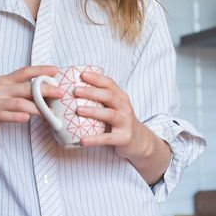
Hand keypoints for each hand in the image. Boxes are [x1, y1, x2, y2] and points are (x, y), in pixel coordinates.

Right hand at [0, 65, 63, 141]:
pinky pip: (4, 116)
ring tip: (51, 113)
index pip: (25, 72)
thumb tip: (45, 92)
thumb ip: (20, 91)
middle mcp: (0, 89)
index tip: (56, 70)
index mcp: (4, 81)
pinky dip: (16, 117)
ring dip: (37, 108)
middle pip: (26, 87)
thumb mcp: (3, 93)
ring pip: (19, 103)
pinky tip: (26, 119)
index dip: (41, 70)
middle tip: (61, 93)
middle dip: (45, 90)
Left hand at [74, 70, 170, 184]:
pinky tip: (83, 139)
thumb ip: (102, 99)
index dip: (96, 78)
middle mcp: (125, 108)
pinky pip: (107, 138)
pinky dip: (95, 139)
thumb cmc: (121, 121)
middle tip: (76, 90)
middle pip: (109, 96)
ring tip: (79, 110)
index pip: (110, 84)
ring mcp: (125, 123)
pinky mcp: (123, 138)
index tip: (82, 74)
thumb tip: (76, 89)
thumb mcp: (116, 107)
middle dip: (92, 92)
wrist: (139, 141)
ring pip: (110, 114)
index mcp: (121, 98)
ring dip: (93, 111)